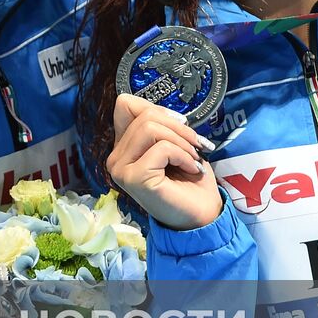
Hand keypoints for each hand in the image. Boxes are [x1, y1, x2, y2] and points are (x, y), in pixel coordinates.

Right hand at [106, 94, 221, 229]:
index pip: (125, 104)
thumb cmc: (189, 179)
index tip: (180, 127)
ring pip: (151, 128)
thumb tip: (164, 112)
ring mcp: (121, 169)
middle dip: (179, 128)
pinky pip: (161, 148)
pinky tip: (191, 169)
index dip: (156, 109)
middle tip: (196, 147)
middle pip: (144, 116)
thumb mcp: (173, 142)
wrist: (202, 214)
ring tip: (193, 159)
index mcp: (123, 146)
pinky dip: (183, 155)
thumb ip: (159, 125)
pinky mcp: (134, 178)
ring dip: (182, 142)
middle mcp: (116, 158)